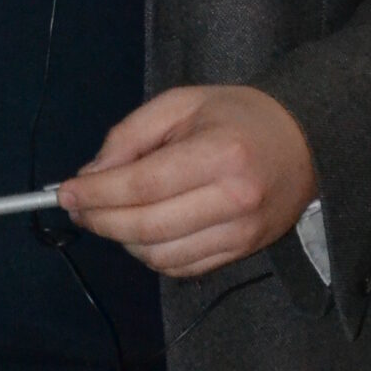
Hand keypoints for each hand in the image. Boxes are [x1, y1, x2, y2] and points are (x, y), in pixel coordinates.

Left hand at [59, 86, 318, 278]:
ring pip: (161, 254)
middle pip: (148, 226)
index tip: (64, 193)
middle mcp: (234, 200)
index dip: (99, 194)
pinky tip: (139, 232)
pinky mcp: (244, 252)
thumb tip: (90, 177)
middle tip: (77, 208)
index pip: (145, 185)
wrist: (306, 140)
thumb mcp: (180, 103)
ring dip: (122, 240)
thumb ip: (131, 136)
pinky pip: (182, 267)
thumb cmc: (237, 115)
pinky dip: (150, 255)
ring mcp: (242, 233)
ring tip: (108, 216)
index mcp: (220, 154)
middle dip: (101, 220)